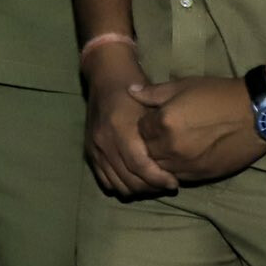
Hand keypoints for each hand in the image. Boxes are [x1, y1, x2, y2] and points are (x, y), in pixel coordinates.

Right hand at [83, 47, 179, 196]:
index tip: (174, 183)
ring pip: (117, 184)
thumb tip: (175, 162)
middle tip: (168, 184)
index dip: (158, 179)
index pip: (139, 165)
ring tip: (153, 184)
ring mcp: (94, 148)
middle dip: (151, 187)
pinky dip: (121, 185)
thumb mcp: (151, 105)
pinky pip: (105, 180)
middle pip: (128, 179)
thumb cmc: (134, 89)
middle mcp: (104, 141)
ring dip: (137, 189)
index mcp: (120, 128)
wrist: (106, 77)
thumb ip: (160, 135)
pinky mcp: (90, 152)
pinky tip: (136, 180)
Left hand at [134, 76, 265, 183]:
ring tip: (170, 148)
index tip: (152, 119)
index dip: (144, 124)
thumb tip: (130, 92)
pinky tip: (183, 158)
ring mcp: (187, 165)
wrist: (255, 114)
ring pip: (160, 169)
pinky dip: (176, 170)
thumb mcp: (184, 86)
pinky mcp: (202, 176)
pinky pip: (179, 177)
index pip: (138, 130)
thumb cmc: (218, 95)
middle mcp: (172, 147)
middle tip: (159, 135)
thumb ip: (154, 93)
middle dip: (149, 144)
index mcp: (165, 123)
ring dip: (161, 160)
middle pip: (147, 152)